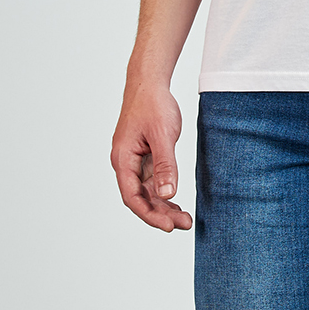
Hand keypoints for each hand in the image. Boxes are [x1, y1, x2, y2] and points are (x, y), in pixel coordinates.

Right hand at [111, 79, 190, 231]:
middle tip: (184, 225)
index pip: (133, 197)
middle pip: (140, 199)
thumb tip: (167, 194)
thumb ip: (165, 166)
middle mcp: (125, 164)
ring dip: (164, 207)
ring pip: (147, 193)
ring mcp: (134, 162)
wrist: (149, 83)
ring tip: (185, 219)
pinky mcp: (144, 158)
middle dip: (160, 215)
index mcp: (123, 159)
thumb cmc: (153, 104)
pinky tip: (176, 204)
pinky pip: (152, 183)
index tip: (169, 226)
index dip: (150, 215)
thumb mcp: (162, 135)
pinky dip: (164, 194)